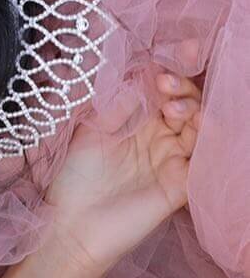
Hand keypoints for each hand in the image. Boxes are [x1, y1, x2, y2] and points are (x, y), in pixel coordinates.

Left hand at [43, 68, 201, 273]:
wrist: (70, 227)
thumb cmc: (74, 180)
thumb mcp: (91, 131)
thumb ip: (118, 104)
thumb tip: (144, 74)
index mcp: (138, 122)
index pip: (165, 89)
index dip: (176, 68)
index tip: (180, 50)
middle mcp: (159, 138)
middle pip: (188, 103)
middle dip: (183, 85)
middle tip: (164, 82)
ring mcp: (172, 160)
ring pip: (201, 126)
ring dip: (193, 108)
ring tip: (171, 106)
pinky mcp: (181, 184)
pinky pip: (205, 159)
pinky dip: (208, 138)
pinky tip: (197, 123)